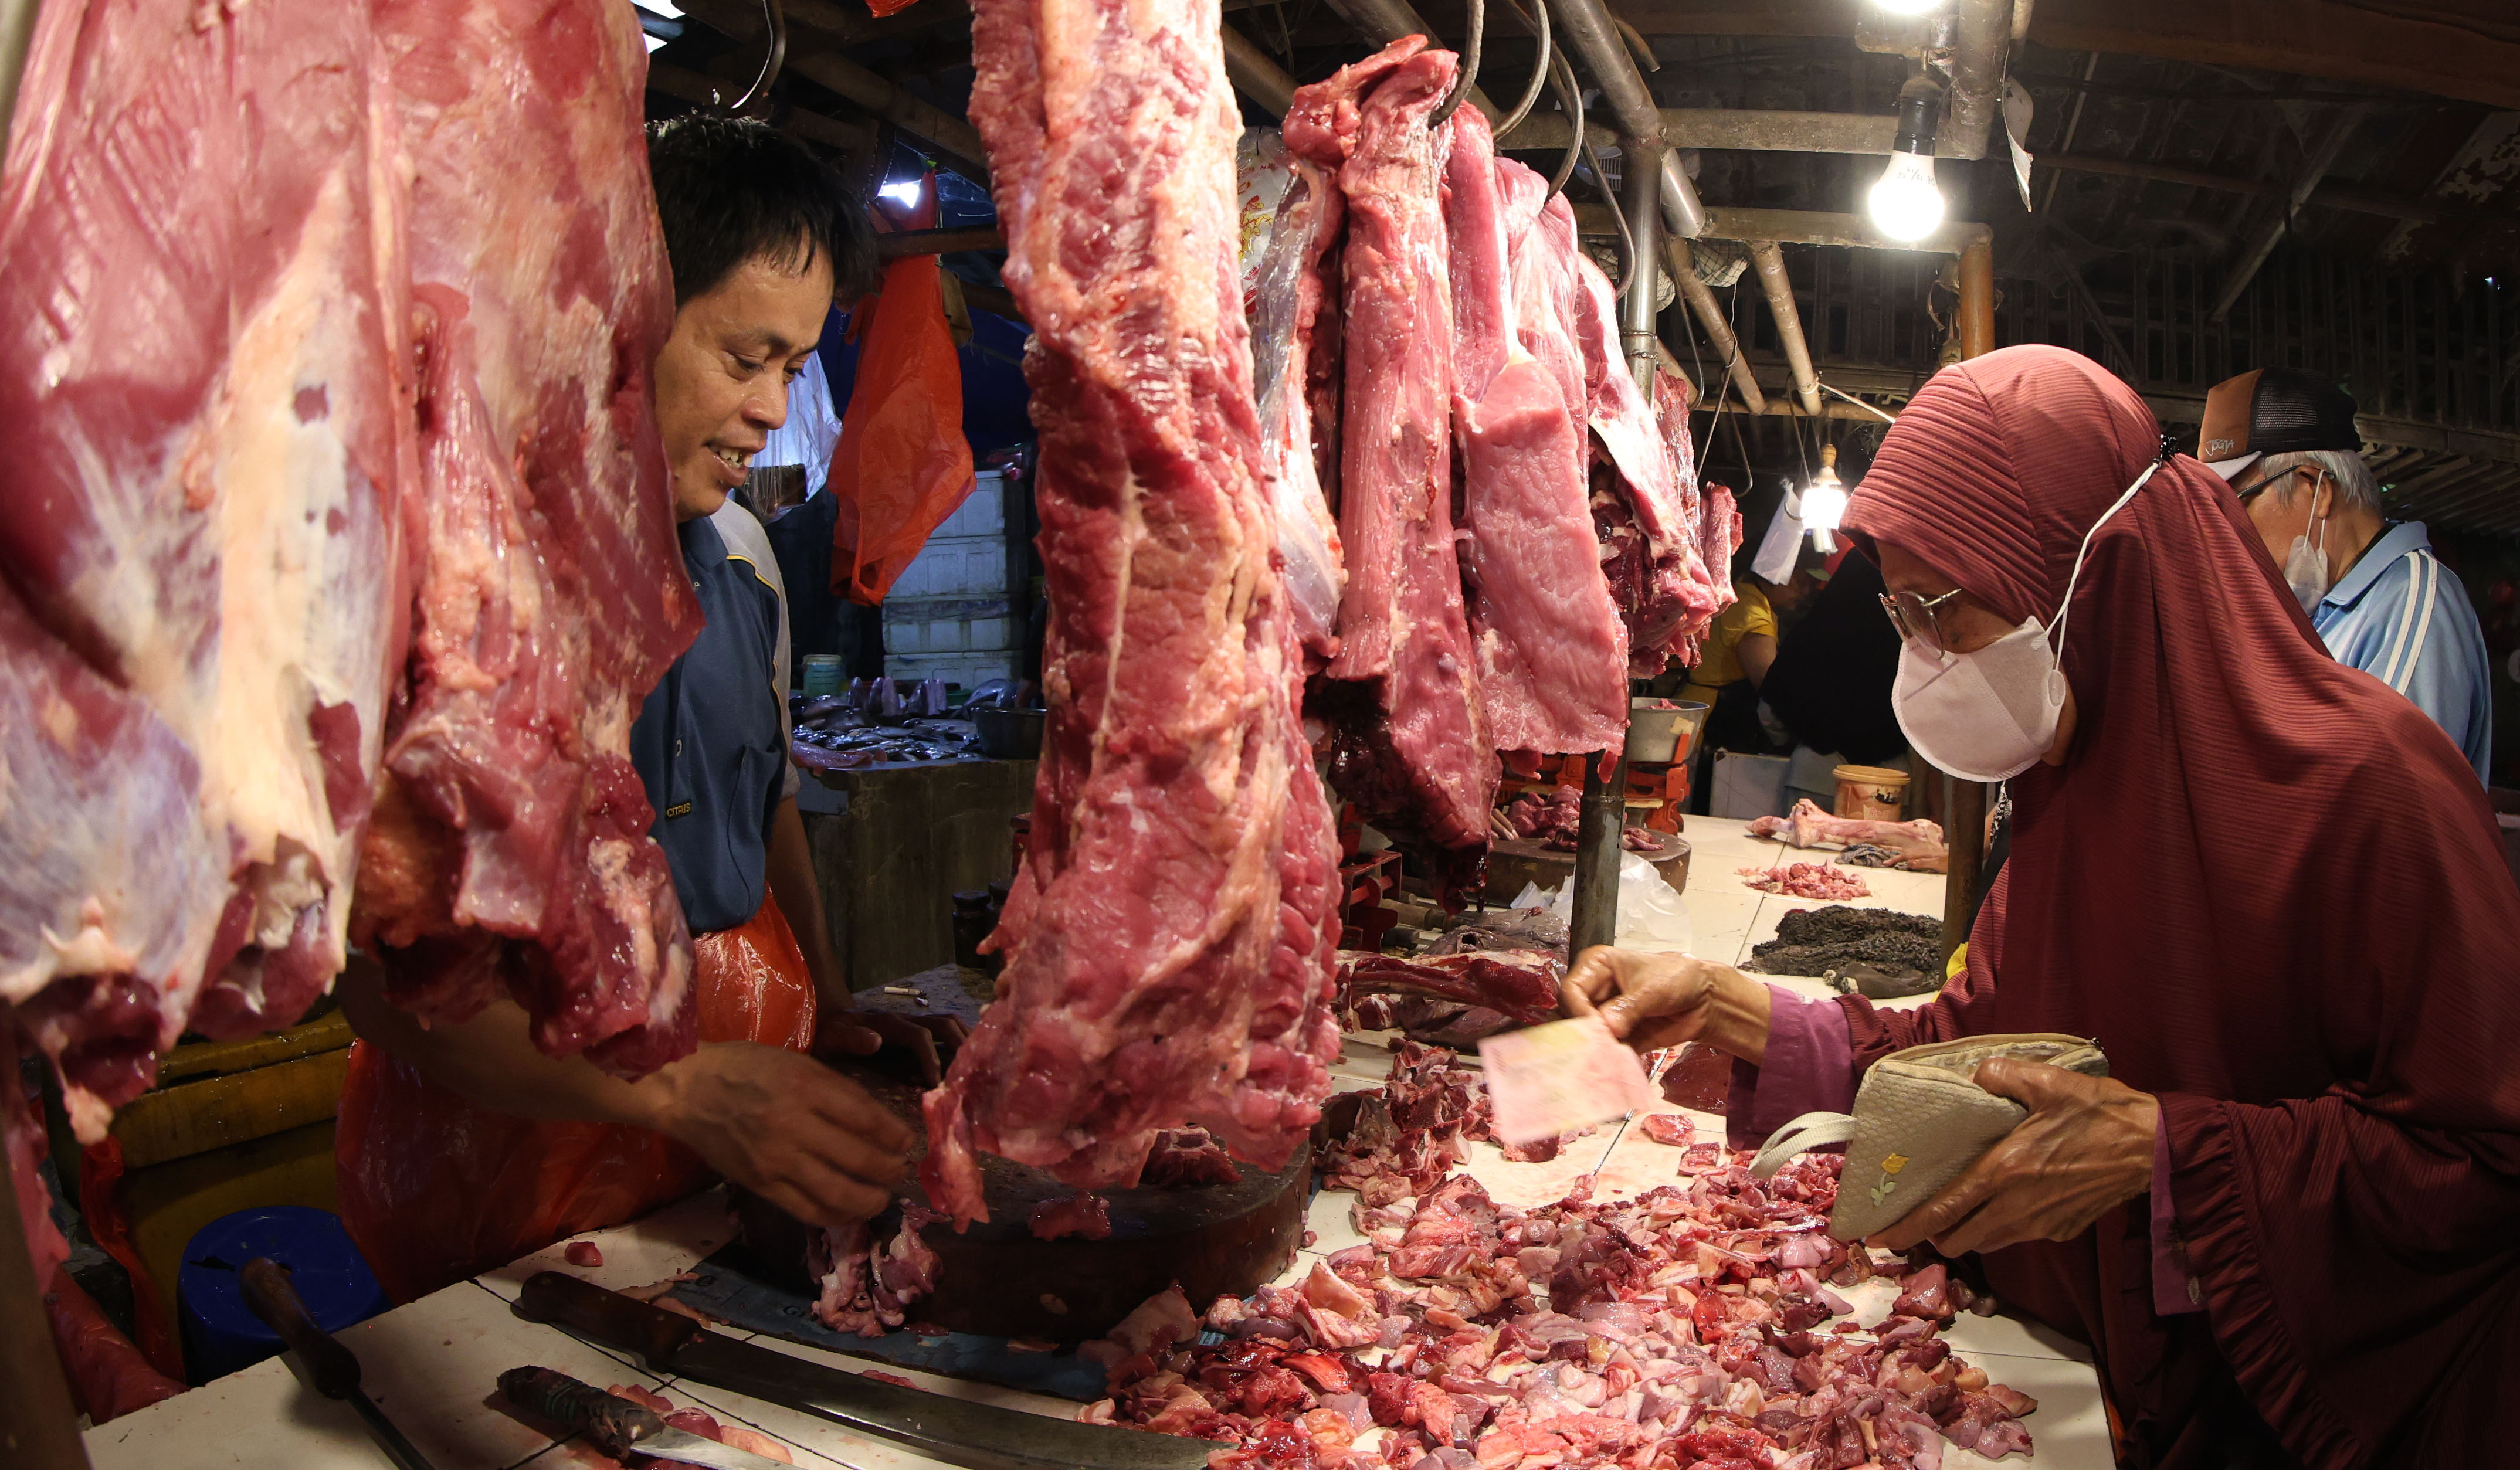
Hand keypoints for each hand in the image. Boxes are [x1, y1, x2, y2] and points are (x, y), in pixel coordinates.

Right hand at [641, 1042, 914, 1225]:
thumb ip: (837, 1090)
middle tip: (901, 1170)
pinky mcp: (761, 1185)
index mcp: (805, 1088)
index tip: (908, 1141)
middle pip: (860, 1159)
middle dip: (890, 1169)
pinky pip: (807, 1210)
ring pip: (838, 1193)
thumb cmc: (745, 1069)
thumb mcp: (796, 1063)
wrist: (687, 1090)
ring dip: (870, 1200)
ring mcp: (776, 1160)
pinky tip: (849, 1211)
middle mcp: (793, 1125)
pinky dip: (835, 1215)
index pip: (866, 1119)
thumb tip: (879, 1121)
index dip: (895, 1135)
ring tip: (882, 1197)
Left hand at [816, 1010, 967, 1084]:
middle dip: (959, 1044)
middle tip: (970, 1071)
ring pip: (949, 1024)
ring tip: (976, 1064)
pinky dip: (958, 1042)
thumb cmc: (832, 1034)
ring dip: (964, 1040)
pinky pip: (944, 1033)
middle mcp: (906, 1019)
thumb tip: (875, 1041)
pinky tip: (965, 1061)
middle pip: (944, 1023)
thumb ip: (853, 1039)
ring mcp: (913, 1024)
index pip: (919, 1036)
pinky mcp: (916, 1032)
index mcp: (889, 1023)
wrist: (830, 1021)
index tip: (935, 1082)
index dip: (930, 1057)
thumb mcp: (835, 1037)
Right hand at [1560, 946, 1770, 1063]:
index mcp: (1596, 967)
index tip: (1594, 1026)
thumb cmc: (1677, 979)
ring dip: (1590, 1049)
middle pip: (1571, 1015)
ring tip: (1599, 1060)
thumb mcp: (1652, 989)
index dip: (1578, 1009)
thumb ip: (1628, 1008)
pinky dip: (1605, 1061)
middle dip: (1581, 1032)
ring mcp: (1603, 1017)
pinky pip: (1602, 1052)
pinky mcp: (1615, 1039)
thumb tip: (1607, 1028)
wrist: (1704, 1000)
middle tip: (1594, 1047)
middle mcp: (1594, 992)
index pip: (1571, 990)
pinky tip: (1610, 1068)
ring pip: (1582, 1036)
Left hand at [1868, 1058, 2159, 1256]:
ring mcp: (2042, 1223)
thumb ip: (2003, 1075)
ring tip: (1958, 1214)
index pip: (1943, 1210)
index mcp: (2005, 1172)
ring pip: (1989, 1242)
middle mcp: (2017, 1206)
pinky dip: (2003, 1228)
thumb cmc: (2101, 1114)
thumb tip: (1978, 1076)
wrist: (2154, 1149)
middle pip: (1959, 1238)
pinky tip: (2006, 1204)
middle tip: (1921, 1222)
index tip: (1880, 1238)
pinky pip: (2019, 1236)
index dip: (1908, 1228)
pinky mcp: (2063, 1230)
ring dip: (1968, 1233)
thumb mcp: (2048, 1082)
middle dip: (1934, 1235)